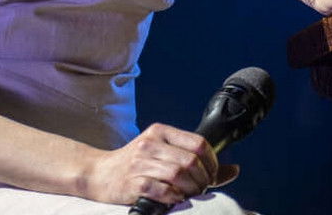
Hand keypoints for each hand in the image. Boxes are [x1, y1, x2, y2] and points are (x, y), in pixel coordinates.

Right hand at [83, 123, 236, 205]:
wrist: (98, 174)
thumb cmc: (135, 165)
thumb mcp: (164, 155)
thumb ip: (197, 161)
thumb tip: (233, 169)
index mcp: (161, 132)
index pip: (198, 143)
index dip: (212, 162)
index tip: (211, 175)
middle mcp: (150, 143)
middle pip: (191, 161)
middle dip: (202, 179)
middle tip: (200, 189)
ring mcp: (140, 163)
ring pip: (179, 175)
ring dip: (190, 190)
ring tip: (188, 195)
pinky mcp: (132, 182)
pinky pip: (162, 190)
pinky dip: (173, 198)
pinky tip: (173, 200)